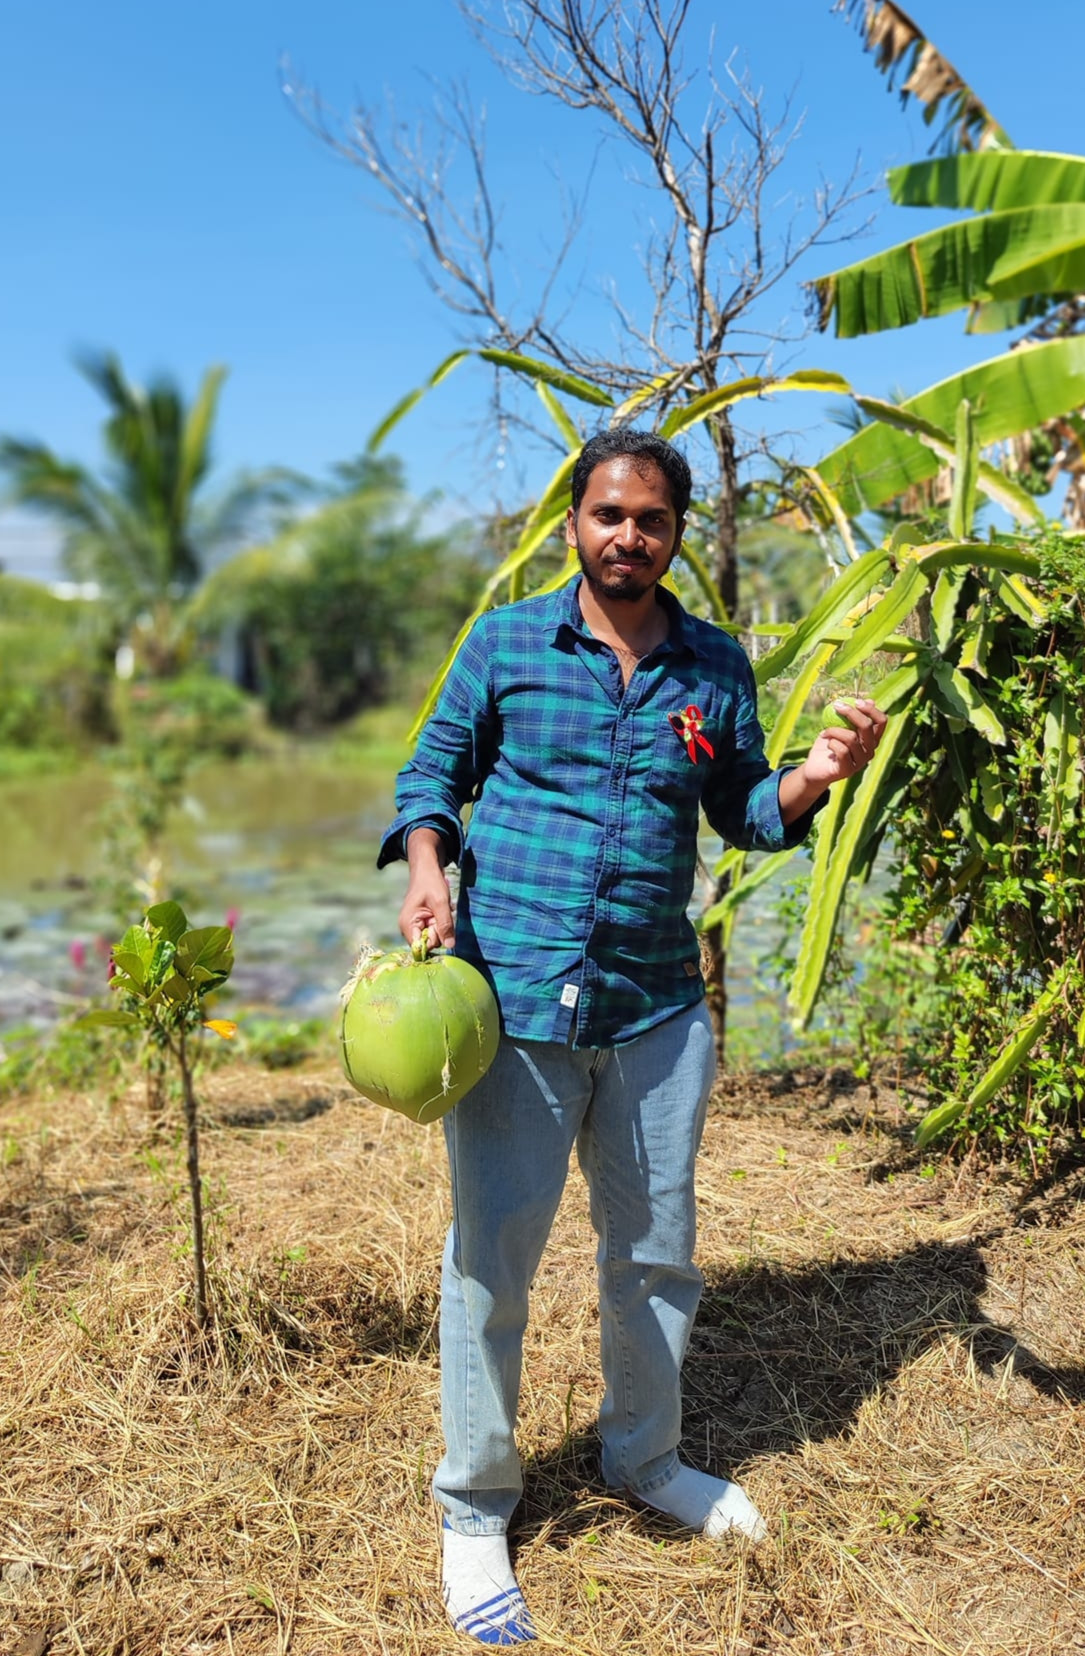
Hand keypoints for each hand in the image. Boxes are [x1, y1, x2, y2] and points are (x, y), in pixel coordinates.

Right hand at [400, 828, 454, 947]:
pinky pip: (435, 930)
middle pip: (428, 943)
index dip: (433, 941)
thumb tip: (450, 945)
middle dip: (439, 931)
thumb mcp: (441, 903)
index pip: (420, 947)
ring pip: (434, 937)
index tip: (439, 925)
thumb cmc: (431, 883)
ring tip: (440, 910)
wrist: (427, 869)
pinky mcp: (422, 923)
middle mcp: (408, 928)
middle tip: (440, 913)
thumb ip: (445, 925)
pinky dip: (441, 922)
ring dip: (442, 926)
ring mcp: (415, 926)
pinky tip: (440, 911)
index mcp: (407, 924)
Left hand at [802, 698, 886, 788]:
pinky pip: (842, 750)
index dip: (871, 709)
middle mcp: (870, 751)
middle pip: (867, 726)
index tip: (856, 701)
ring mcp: (861, 762)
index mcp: (871, 739)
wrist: (815, 767)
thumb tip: (870, 700)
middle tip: (837, 706)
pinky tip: (827, 744)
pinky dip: (831, 743)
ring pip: (851, 737)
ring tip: (825, 732)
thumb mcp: (839, 726)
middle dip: (851, 713)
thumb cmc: (829, 744)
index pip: (881, 721)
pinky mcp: (849, 769)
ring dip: (834, 730)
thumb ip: (853, 716)